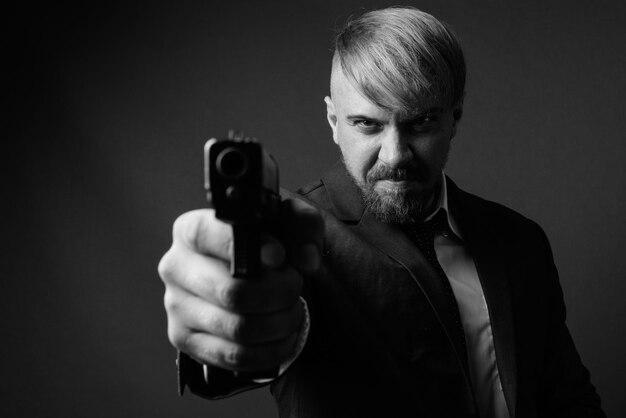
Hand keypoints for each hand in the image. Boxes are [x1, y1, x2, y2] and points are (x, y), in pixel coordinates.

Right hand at [158, 198, 322, 372]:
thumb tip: (306, 260)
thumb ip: (303, 226)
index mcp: (191, 230)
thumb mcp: (288, 219)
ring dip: (280, 323)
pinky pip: (234, 356)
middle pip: (233, 292)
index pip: (208, 236)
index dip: (250, 249)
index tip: (279, 257)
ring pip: (238, 328)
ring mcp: (176, 306)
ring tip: (292, 309)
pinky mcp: (185, 339)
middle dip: (279, 294)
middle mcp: (176, 267)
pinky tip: (283, 335)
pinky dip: (270, 350)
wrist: (249, 268)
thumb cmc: (266, 240)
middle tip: (294, 287)